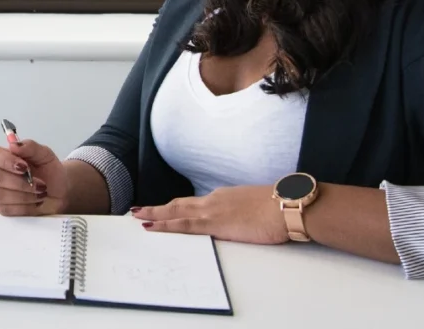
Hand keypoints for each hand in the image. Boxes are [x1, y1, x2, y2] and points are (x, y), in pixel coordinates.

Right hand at [0, 139, 68, 215]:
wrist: (60, 192)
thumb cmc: (50, 172)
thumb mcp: (45, 155)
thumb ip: (30, 147)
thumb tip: (13, 144)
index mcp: (4, 158)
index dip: (6, 161)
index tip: (25, 167)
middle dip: (21, 183)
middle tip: (41, 184)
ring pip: (2, 195)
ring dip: (26, 195)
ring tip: (41, 193)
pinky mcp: (4, 209)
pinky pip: (9, 209)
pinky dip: (26, 207)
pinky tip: (36, 202)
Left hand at [131, 185, 288, 243]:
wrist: (288, 206)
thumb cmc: (279, 208)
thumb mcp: (255, 208)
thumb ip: (242, 211)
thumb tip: (239, 218)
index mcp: (222, 197)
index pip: (193, 203)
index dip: (175, 206)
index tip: (163, 209)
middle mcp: (213, 201)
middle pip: (178, 204)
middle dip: (157, 208)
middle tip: (137, 210)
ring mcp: (212, 211)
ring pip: (174, 212)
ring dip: (154, 214)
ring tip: (136, 216)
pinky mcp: (214, 224)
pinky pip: (183, 224)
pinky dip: (164, 225)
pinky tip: (151, 226)